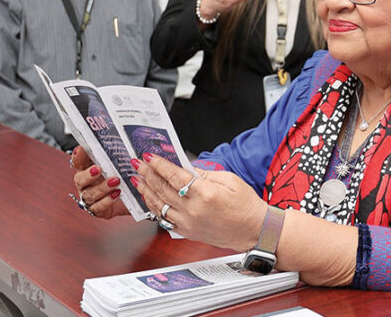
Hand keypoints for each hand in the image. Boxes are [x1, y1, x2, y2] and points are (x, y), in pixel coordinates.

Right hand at [71, 146, 128, 218]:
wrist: (132, 200)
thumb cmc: (123, 179)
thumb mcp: (122, 166)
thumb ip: (118, 157)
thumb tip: (127, 144)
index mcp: (88, 170)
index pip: (79, 162)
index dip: (78, 156)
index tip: (81, 149)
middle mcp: (86, 185)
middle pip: (79, 180)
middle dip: (88, 174)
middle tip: (98, 169)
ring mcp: (90, 198)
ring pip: (89, 194)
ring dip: (102, 187)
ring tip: (115, 181)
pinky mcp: (97, 210)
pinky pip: (98, 207)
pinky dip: (107, 201)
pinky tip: (116, 194)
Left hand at [135, 154, 266, 251]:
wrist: (254, 230)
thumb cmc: (245, 205)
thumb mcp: (229, 180)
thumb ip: (204, 173)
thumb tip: (185, 167)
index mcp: (205, 194)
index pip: (174, 176)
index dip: (159, 165)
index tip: (148, 157)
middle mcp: (193, 210)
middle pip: (163, 189)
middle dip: (148, 174)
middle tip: (137, 164)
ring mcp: (189, 223)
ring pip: (159, 205)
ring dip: (146, 190)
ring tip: (137, 179)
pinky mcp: (187, 233)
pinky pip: (164, 219)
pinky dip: (154, 207)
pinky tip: (149, 198)